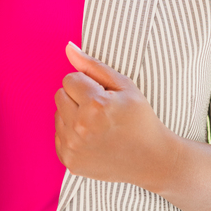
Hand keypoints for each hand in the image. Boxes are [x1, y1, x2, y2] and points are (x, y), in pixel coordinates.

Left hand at [54, 43, 176, 189]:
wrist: (151, 160)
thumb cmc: (141, 119)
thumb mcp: (125, 86)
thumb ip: (93, 66)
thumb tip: (69, 48)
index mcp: (96, 105)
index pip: (70, 78)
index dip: (87, 84)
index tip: (103, 96)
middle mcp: (81, 127)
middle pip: (60, 95)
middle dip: (77, 98)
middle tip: (100, 110)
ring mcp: (73, 147)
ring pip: (58, 115)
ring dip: (73, 116)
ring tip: (97, 125)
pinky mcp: (69, 161)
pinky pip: (58, 136)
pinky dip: (72, 135)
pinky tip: (92, 139)